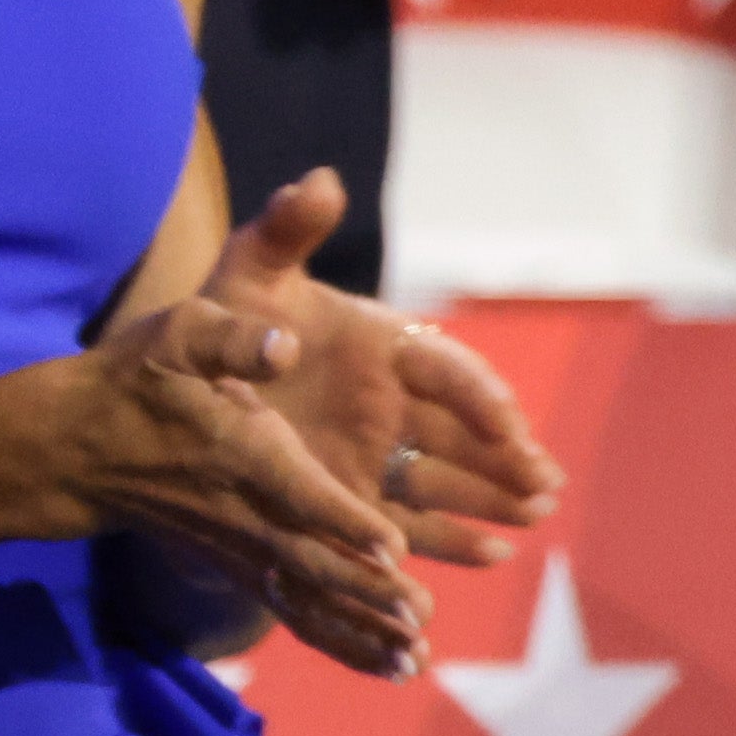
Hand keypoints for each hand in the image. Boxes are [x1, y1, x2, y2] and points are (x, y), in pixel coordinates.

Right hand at [54, 284, 431, 675]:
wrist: (79, 447)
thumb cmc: (138, 380)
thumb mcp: (176, 335)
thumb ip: (233, 339)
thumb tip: (283, 343)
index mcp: (240, 451)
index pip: (296, 492)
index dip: (343, 519)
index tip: (392, 545)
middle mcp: (245, 513)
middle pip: (310, 560)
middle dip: (365, 589)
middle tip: (420, 614)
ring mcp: (244, 550)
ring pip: (308, 600)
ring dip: (362, 632)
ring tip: (416, 661)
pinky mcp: (246, 571)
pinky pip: (298, 615)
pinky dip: (345, 645)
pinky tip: (396, 671)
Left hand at [201, 170, 564, 574]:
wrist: (190, 380)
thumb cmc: (231, 316)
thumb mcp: (250, 269)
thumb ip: (287, 228)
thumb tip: (319, 180)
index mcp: (380, 343)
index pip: (442, 367)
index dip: (476, 393)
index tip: (505, 418)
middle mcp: (394, 400)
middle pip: (463, 431)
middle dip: (507, 455)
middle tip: (545, 478)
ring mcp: (382, 452)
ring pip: (449, 478)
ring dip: (496, 496)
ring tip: (537, 510)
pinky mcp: (361, 496)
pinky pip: (415, 522)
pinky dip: (454, 540)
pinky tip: (495, 555)